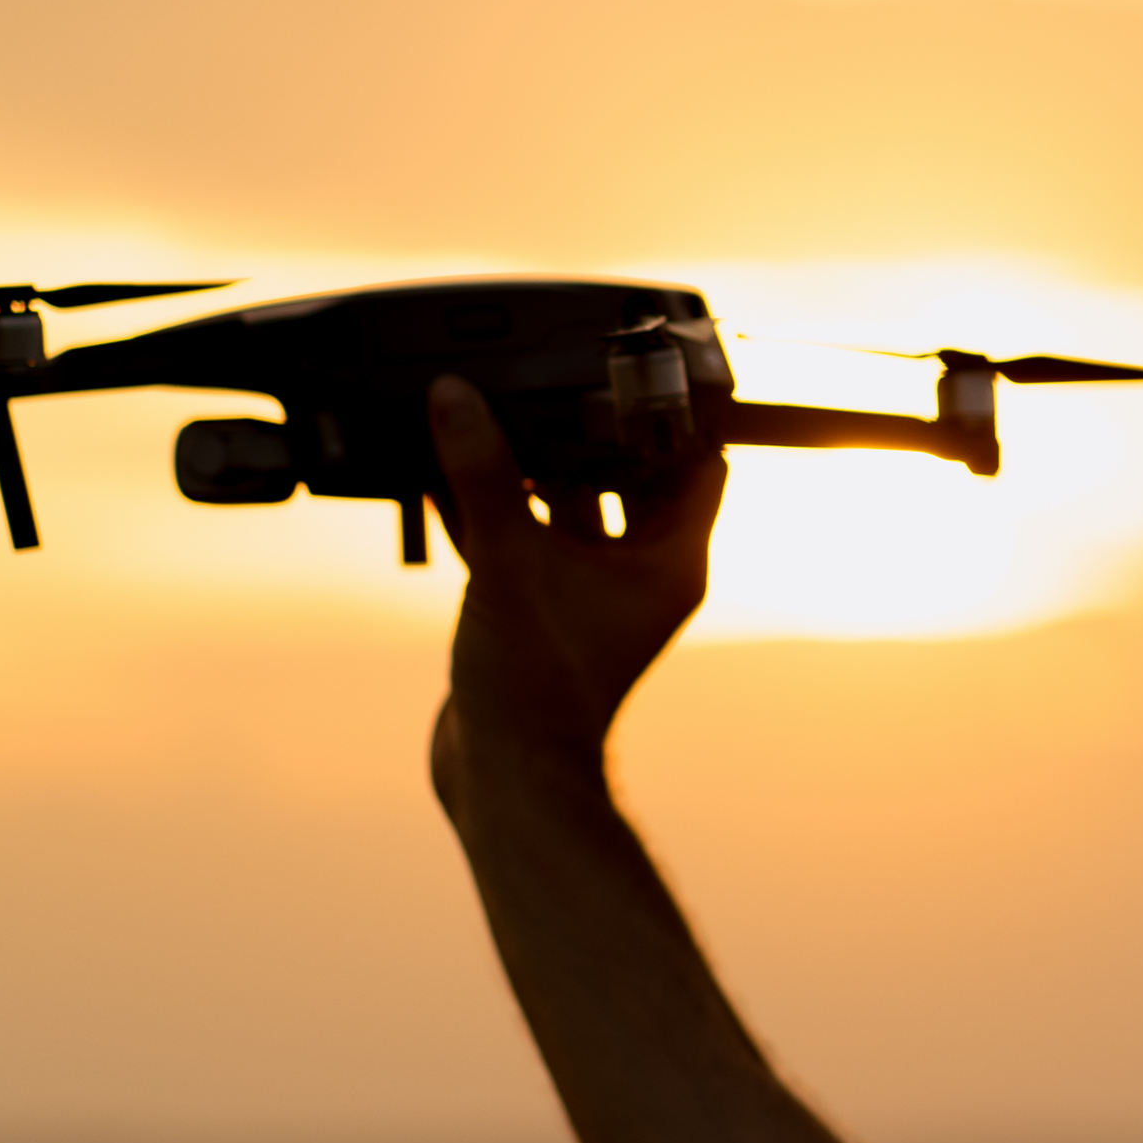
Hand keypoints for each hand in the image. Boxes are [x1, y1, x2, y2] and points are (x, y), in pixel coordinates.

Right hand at [425, 374, 726, 812]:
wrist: (502, 778)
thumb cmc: (537, 692)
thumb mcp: (510, 563)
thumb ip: (484, 477)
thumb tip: (457, 398)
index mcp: (671, 560)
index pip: (699, 462)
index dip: (676, 413)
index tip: (636, 364)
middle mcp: (640, 572)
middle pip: (626, 472)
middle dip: (585, 427)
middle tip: (546, 375)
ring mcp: (589, 590)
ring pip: (565, 503)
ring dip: (528, 465)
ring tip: (486, 409)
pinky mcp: (538, 606)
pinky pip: (520, 536)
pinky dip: (489, 504)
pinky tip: (443, 464)